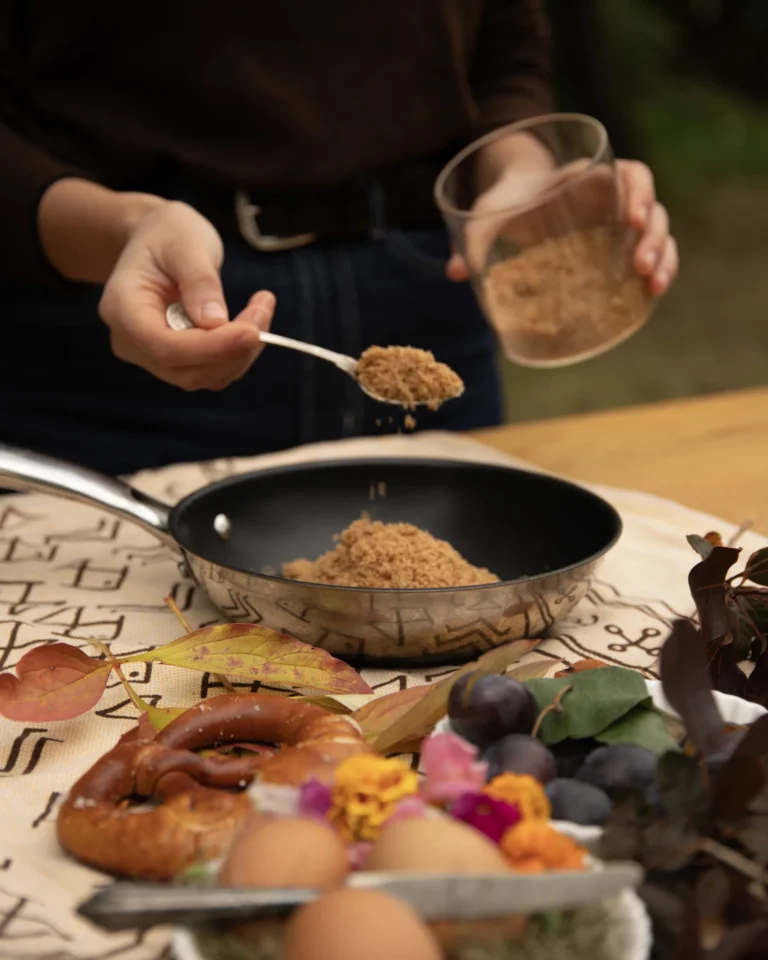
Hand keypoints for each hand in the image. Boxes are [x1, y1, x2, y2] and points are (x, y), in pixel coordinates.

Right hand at [99, 201, 275, 389]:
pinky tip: (252, 322)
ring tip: (262, 308)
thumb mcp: (184, 243)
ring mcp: (152, 356)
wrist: (158, 240)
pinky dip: (238, 353)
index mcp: (123, 309)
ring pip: (204, 375)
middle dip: (233, 348)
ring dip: (241, 351)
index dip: (210, 347)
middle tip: (264, 307)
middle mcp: (132, 342)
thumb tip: (216, 323)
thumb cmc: (167, 234)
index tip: (251, 332)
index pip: (163, 346)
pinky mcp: (177, 360)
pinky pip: (212, 370)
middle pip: (186, 368)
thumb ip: (199, 282)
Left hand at [446, 158, 677, 296]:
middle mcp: (611, 199)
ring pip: (658, 232)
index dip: (638, 192)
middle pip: (651, 207)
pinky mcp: (618, 249)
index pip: (630, 174)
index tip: (631, 218)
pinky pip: (651, 254)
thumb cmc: (506, 203)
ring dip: (663, 256)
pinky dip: (659, 270)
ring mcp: (618, 225)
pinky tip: (652, 293)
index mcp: (588, 178)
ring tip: (652, 284)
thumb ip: (473, 237)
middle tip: (640, 264)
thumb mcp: (488, 214)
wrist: (514, 203)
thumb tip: (456, 273)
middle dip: (653, 235)